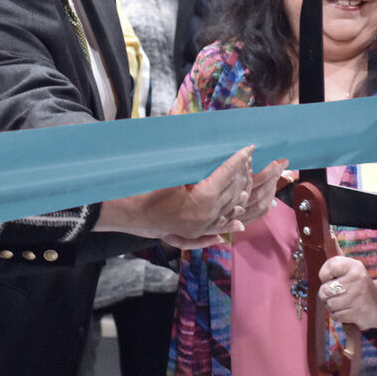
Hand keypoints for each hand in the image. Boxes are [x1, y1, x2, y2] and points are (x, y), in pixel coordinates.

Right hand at [100, 147, 287, 242]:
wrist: (126, 212)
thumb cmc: (145, 186)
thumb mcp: (171, 169)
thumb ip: (194, 160)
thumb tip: (210, 142)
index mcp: (202, 199)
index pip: (228, 173)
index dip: (239, 158)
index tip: (249, 146)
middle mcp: (206, 216)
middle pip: (233, 190)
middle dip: (243, 172)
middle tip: (249, 156)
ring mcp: (201, 227)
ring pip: (230, 207)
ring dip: (240, 190)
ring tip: (248, 175)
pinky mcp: (194, 233)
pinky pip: (219, 224)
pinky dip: (231, 216)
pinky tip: (240, 209)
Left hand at [317, 255, 376, 330]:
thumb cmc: (358, 285)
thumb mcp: (352, 269)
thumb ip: (336, 263)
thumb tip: (326, 254)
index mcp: (354, 266)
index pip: (330, 267)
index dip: (324, 275)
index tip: (330, 278)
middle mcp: (357, 280)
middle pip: (324, 289)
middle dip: (326, 294)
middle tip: (336, 292)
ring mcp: (357, 297)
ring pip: (329, 304)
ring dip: (332, 305)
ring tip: (342, 301)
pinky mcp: (357, 313)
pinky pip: (336, 315)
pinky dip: (338, 314)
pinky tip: (347, 310)